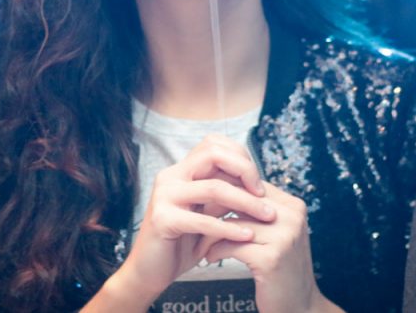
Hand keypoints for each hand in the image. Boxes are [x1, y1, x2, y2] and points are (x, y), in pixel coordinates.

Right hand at [89, 135, 276, 309]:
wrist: (149, 271)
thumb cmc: (182, 242)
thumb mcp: (208, 213)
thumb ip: (225, 196)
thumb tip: (258, 186)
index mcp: (181, 170)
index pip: (214, 144)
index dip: (241, 158)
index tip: (258, 183)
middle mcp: (170, 176)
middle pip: (214, 154)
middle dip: (245, 171)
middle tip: (264, 194)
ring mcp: (164, 196)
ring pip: (214, 187)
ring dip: (246, 202)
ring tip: (266, 216)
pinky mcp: (162, 219)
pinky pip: (203, 220)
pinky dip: (230, 228)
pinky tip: (247, 236)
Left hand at [204, 183, 342, 312]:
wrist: (300, 305)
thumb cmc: (281, 268)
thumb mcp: (276, 233)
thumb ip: (257, 211)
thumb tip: (220, 187)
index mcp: (293, 206)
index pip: (251, 185)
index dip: (224, 192)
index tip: (204, 204)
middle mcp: (292, 217)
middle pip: (241, 200)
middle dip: (213, 209)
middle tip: (194, 220)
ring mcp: (284, 237)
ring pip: (233, 223)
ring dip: (211, 233)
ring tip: (202, 243)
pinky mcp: (271, 258)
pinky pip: (231, 245)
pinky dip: (215, 251)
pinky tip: (209, 257)